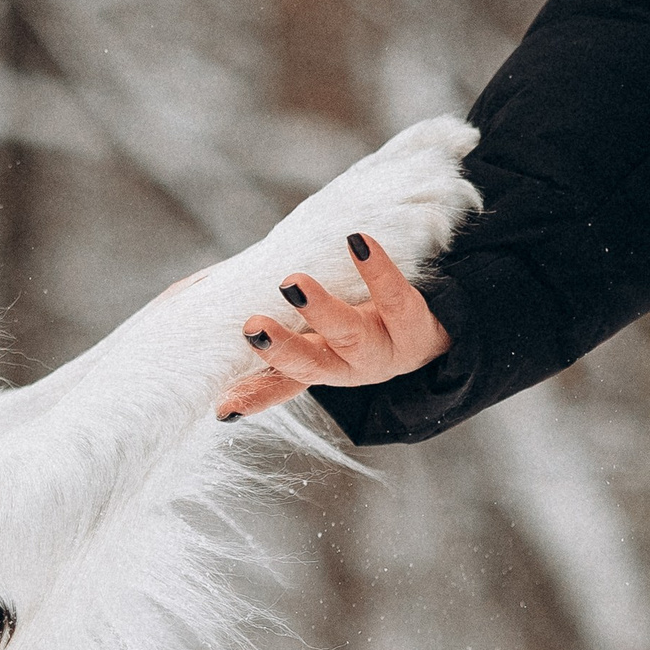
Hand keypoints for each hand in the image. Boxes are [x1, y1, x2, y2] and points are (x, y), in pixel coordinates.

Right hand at [213, 232, 448, 419]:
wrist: (432, 339)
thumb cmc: (357, 344)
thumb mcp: (315, 360)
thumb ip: (268, 378)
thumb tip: (218, 408)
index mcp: (320, 371)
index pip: (282, 383)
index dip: (255, 394)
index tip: (221, 404)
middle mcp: (349, 366)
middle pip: (314, 362)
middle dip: (283, 347)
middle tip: (253, 325)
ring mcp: (383, 346)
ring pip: (351, 333)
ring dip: (321, 310)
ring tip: (292, 281)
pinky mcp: (414, 320)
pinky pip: (396, 295)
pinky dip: (376, 269)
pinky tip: (357, 240)